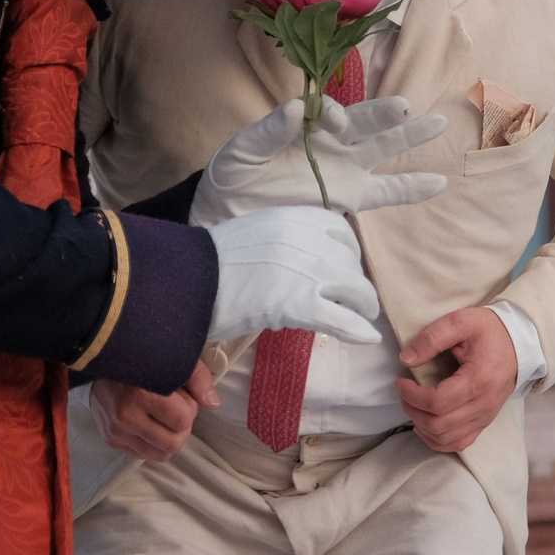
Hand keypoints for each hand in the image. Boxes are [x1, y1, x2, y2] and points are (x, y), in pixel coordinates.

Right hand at [89, 361, 218, 462]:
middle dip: (181, 428)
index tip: (182, 396)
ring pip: (160, 454)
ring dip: (168, 439)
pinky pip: (144, 456)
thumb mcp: (173, 359)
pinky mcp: (110, 440)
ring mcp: (116, 431)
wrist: (98, 362)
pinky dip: (153, 444)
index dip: (189, 410)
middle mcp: (126, 415)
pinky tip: (150, 424)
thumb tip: (213, 404)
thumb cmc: (142, 360)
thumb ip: (197, 379)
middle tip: (175, 410)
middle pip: (173, 444)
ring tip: (162, 418)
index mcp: (142, 392)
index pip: (182, 422)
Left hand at [192, 95, 447, 223]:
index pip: (330, 112)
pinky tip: (438, 182)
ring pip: (383, 150)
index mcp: (306, 123)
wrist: (229, 214)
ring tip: (438, 123)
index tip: (335, 122)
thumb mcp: (244, 149)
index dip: (337, 114)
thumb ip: (269, 130)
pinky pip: (385, 192)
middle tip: (408, 105)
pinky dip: (410, 188)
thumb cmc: (234, 173)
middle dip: (387, 113)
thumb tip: (296, 109)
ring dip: (409, 137)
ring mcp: (343, 170)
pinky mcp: (348, 198)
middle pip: (366, 123)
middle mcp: (330, 142)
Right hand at [207, 205, 381, 343]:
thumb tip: (304, 257)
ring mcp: (306, 272)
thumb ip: (285, 238)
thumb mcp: (255, 232)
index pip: (341, 231)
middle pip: (351, 262)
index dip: (348, 253)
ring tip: (362, 318)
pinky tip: (367, 337)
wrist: (187, 281)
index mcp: (294, 217)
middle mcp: (307, 239)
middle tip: (352, 299)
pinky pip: (343, 319)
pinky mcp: (299, 305)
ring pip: (356, 290)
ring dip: (363, 306)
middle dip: (355, 282)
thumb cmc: (210, 262)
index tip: (345, 269)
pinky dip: (359, 330)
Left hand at [395, 307, 516, 453]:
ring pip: (447, 439)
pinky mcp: (484, 422)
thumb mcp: (460, 322)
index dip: (412, 396)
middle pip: (439, 425)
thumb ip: (432, 338)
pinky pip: (459, 443)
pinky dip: (437, 439)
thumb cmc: (490, 331)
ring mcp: (486, 417)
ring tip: (413, 405)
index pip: (438, 403)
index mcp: (478, 381)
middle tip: (404, 392)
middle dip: (413, 410)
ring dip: (422, 426)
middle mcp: (484, 405)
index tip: (401, 381)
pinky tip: (425, 425)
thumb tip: (406, 360)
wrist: (519, 342)